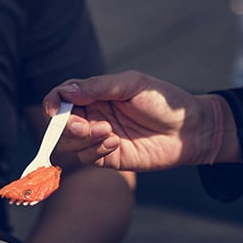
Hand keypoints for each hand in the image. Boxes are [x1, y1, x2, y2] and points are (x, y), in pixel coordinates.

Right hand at [44, 70, 230, 170]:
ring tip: (108, 132)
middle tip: (84, 126)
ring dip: (83, 138)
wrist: (189, 129)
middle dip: (67, 125)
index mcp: (95, 95)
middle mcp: (92, 116)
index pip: (62, 97)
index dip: (53, 103)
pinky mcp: (107, 158)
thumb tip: (65, 91)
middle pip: (61, 123)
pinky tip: (116, 142)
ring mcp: (99, 138)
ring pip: (70, 142)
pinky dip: (96, 150)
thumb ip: (97, 88)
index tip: (54, 109)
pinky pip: (87, 157)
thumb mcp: (131, 85)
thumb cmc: (163, 101)